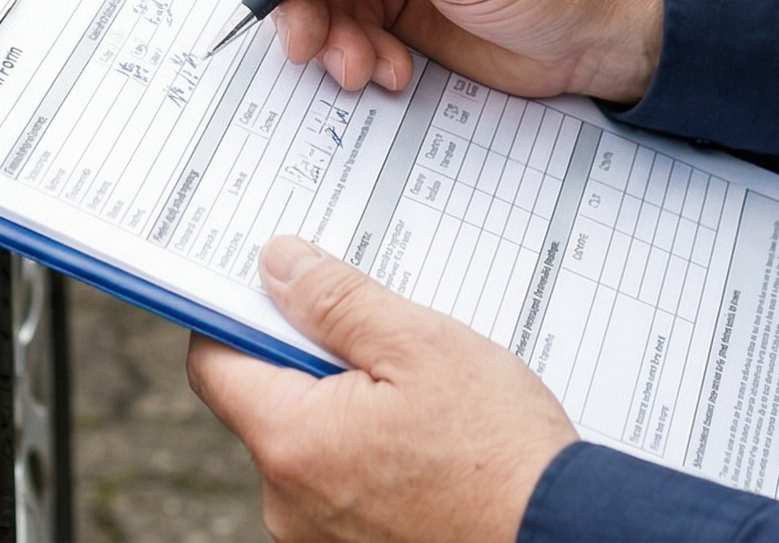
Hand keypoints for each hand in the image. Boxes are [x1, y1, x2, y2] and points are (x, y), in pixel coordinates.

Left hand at [187, 236, 574, 542]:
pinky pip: (342, 480)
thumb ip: (336, 301)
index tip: (271, 280)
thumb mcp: (419, 345)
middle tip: (377, 325)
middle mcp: (289, 503)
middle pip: (268, 400)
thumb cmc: (498, 454)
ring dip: (349, 401)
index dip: (236, 311)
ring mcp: (321, 537)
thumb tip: (276, 264)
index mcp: (292, 444)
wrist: (563, 538)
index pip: (215, 362)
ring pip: (312, 439)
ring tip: (419, 385)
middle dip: (313, 353)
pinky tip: (427, 432)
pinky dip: (371, 447)